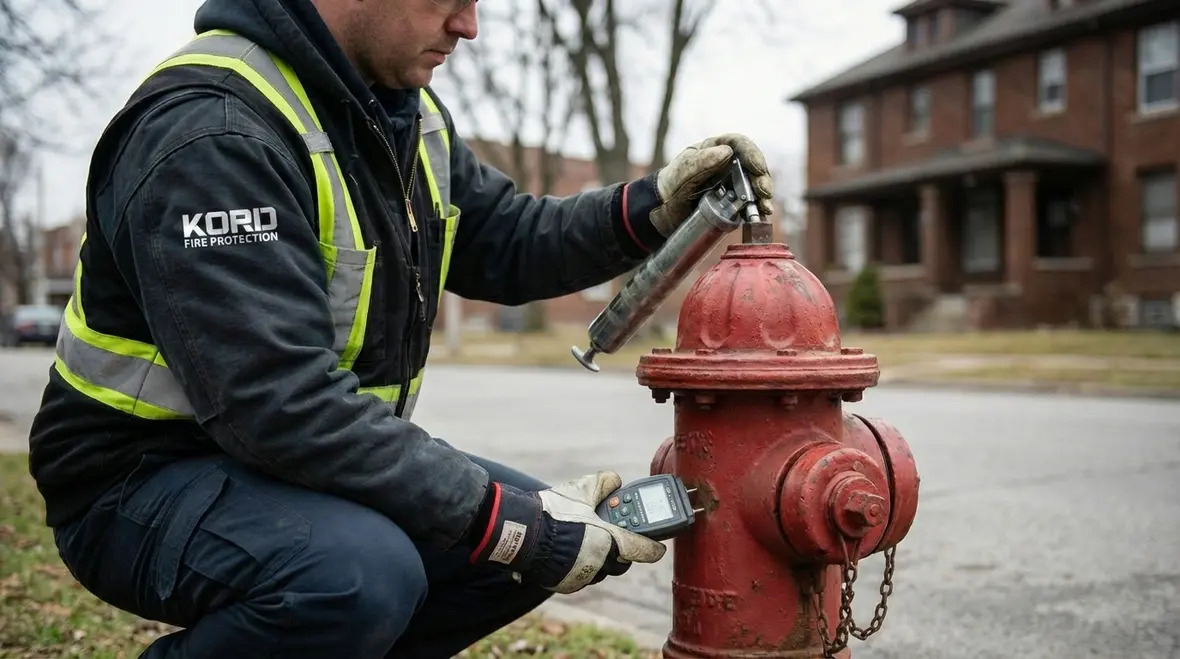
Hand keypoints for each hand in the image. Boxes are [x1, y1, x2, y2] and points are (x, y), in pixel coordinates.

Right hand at [469, 472, 666, 593]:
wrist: (521, 534)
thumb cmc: (554, 512)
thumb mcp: (581, 489)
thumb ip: (603, 483)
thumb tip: (615, 481)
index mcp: (610, 542)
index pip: (644, 550)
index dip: (653, 547)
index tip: (658, 547)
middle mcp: (600, 564)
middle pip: (622, 561)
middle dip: (622, 549)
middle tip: (616, 534)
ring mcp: (582, 577)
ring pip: (601, 569)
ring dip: (601, 557)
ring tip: (589, 539)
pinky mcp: (566, 584)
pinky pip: (581, 575)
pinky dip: (582, 564)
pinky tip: (572, 550)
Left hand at [650, 133, 774, 236]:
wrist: (661, 213)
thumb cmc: (670, 186)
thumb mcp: (681, 172)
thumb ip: (700, 162)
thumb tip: (726, 152)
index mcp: (714, 150)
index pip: (739, 144)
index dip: (752, 153)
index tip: (757, 168)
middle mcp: (727, 164)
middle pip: (751, 165)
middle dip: (762, 178)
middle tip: (764, 192)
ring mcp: (731, 183)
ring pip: (754, 184)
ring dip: (763, 195)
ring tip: (765, 208)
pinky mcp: (733, 202)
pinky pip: (749, 203)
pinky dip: (757, 209)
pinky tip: (761, 216)